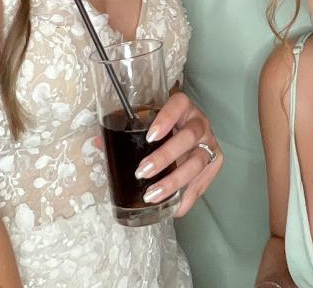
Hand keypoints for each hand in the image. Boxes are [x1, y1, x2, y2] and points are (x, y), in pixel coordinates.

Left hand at [133, 91, 221, 215]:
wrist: (190, 130)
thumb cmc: (165, 126)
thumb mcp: (149, 123)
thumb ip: (126, 132)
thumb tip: (98, 144)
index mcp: (183, 106)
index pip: (178, 104)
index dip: (166, 119)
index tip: (150, 136)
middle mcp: (199, 122)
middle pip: (188, 136)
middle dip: (166, 156)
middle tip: (143, 172)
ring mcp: (209, 142)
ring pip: (197, 161)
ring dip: (174, 181)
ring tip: (153, 195)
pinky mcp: (214, 161)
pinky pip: (203, 181)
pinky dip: (189, 197)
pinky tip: (175, 208)